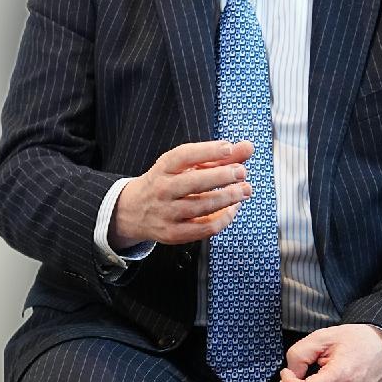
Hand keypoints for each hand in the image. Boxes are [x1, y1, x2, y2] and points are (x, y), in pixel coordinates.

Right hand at [109, 139, 254, 248]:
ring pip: (202, 206)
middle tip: (241, 172)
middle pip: (194, 182)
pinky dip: (223, 219)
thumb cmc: (166, 182)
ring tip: (244, 190)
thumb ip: (217, 156)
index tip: (228, 148)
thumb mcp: (184, 165)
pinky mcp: (174, 233)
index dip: (208, 151)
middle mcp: (163, 189)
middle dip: (221, 176)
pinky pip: (204, 228)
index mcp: (164, 167)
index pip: (184, 155)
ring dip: (228, 198)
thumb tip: (247, 148)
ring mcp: (167, 212)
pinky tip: (233, 209)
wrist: (134, 210)